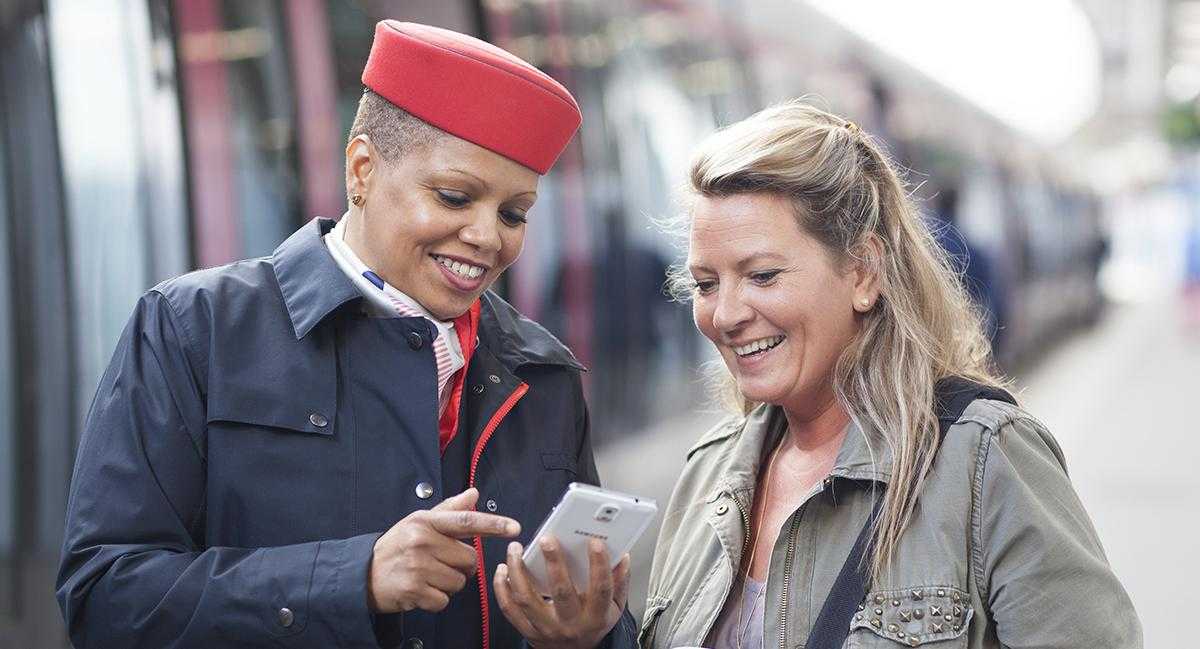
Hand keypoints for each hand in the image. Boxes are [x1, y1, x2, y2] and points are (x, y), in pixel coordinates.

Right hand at [368, 487, 519, 612]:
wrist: (363, 574)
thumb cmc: (396, 547)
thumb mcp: (419, 523)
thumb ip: (449, 510)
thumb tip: (474, 494)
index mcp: (425, 522)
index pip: (465, 521)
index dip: (493, 525)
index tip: (514, 527)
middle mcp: (421, 542)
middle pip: (469, 559)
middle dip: (459, 565)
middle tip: (437, 563)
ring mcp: (417, 567)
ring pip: (459, 582)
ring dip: (447, 584)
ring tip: (427, 576)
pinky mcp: (414, 590)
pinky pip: (444, 600)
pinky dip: (436, 600)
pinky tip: (421, 590)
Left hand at [493, 535, 629, 648]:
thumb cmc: (593, 625)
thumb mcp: (614, 608)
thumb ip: (620, 582)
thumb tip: (623, 556)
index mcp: (595, 617)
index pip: (601, 589)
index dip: (600, 565)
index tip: (595, 542)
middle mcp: (571, 624)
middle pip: (561, 591)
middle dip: (554, 562)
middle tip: (548, 539)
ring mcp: (547, 628)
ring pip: (528, 598)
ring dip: (519, 571)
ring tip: (516, 549)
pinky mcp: (528, 631)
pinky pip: (510, 609)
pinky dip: (502, 588)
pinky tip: (503, 569)